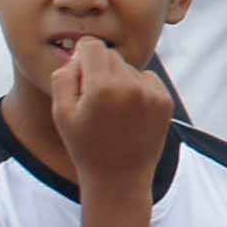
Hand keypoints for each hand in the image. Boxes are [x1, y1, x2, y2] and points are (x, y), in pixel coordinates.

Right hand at [51, 36, 177, 196]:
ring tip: (114, 112)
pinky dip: (138, 89)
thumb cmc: (85, 147)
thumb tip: (79, 54)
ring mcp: (151, 94)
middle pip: (111, 56)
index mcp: (102, 87)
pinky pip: (147, 79)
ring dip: (120, 81)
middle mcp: (130, 86)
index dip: (82, 58)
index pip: (92, 46)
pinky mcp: (165, 101)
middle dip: (100, 70)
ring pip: (129, 68)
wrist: (119, 180)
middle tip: (95, 101)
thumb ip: (63, 76)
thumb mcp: (61, 114)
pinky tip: (130, 114)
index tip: (80, 74)